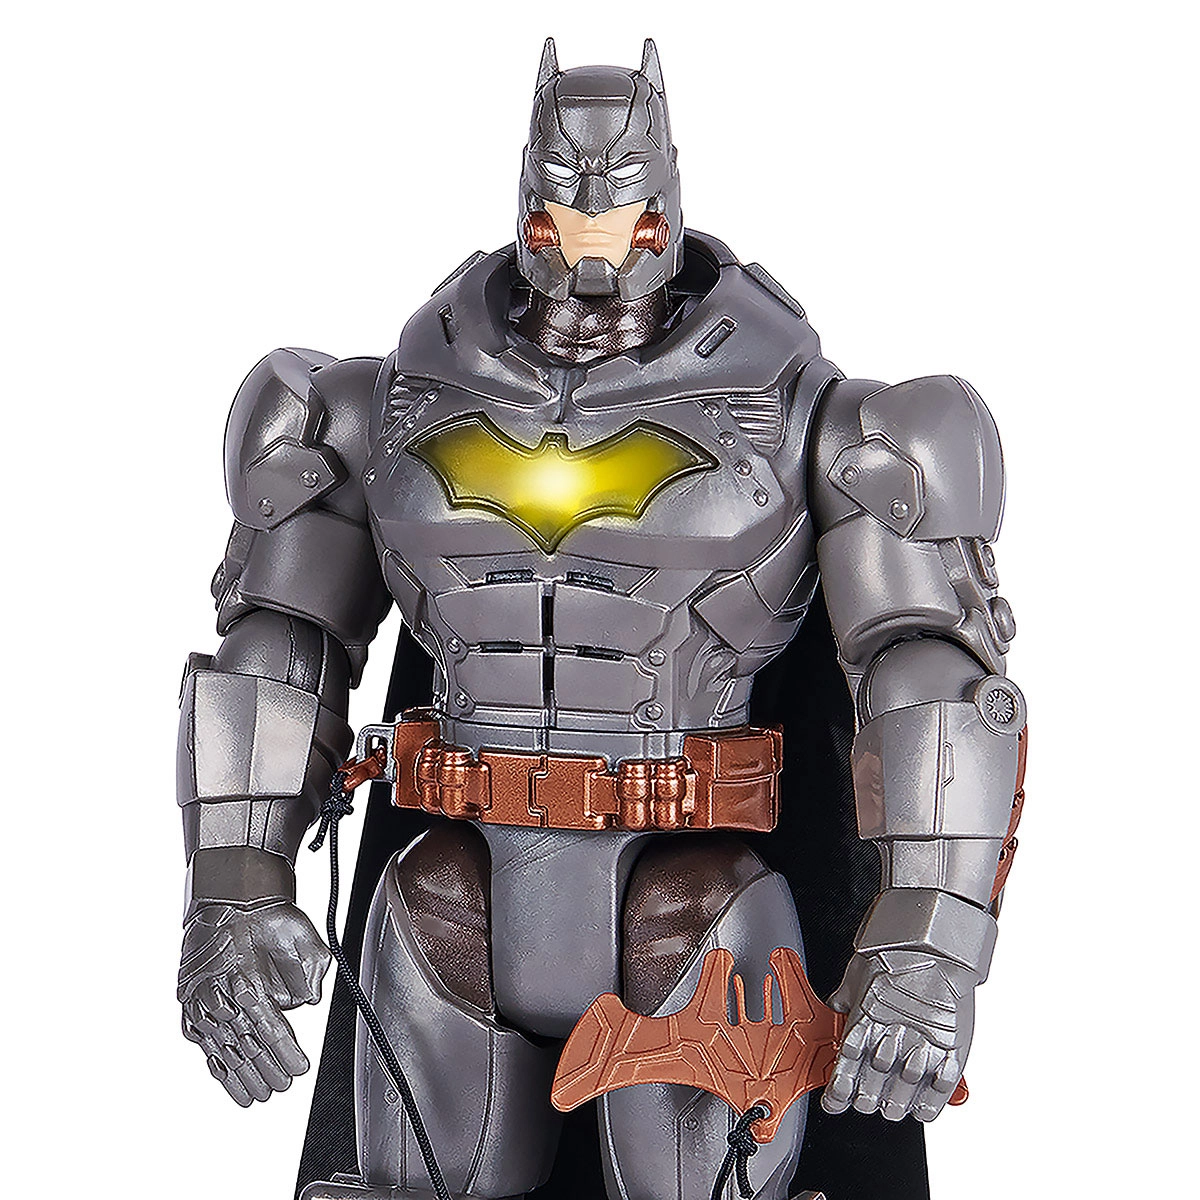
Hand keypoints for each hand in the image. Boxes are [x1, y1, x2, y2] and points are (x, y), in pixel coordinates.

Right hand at [178, 900, 330, 1105]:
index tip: (300, 1068)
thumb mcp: (298, 932)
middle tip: (284, 1084)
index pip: (270, 1028)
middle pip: (248, 1044)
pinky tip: (228, 1079)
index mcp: (247, 979)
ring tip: (260, 1095)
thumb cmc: (262, 914)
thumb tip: (311, 999)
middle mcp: (220, 995)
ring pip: (225, 1049)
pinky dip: (218, 1064)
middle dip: (268, 1069)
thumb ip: (309, 969)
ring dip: (243, 1075)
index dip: (286, 1051)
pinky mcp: (191, 1005)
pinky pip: (205, 1042)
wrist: (226, 898)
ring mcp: (202, 1003)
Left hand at [821, 949, 974, 1122]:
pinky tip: (921, 1110)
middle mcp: (889, 1040)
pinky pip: (938, 1090)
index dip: (837, 1094)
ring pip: (902, 1096)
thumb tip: (836, 1005)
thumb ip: (846, 997)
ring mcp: (921, 1047)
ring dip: (894, 1107)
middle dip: (865, 1100)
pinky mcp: (950, 1050)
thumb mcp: (857, 974)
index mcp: (862, 1024)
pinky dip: (928, 1105)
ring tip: (891, 1108)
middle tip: (867, 1100)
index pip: (843, 1072)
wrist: (932, 943)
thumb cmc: (893, 952)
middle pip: (871, 1090)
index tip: (834, 1102)